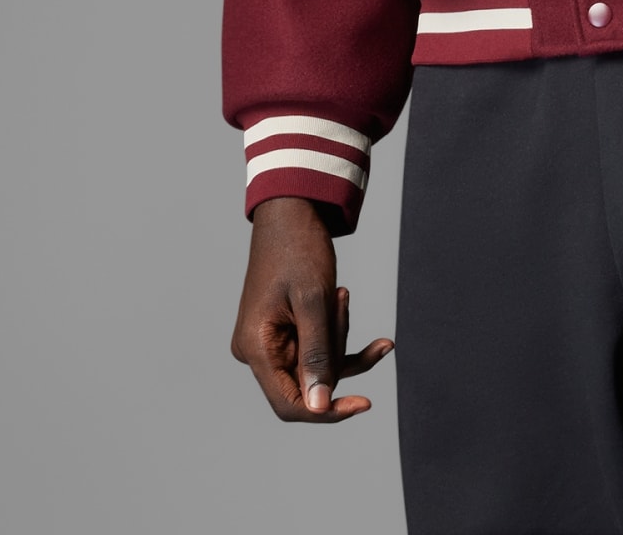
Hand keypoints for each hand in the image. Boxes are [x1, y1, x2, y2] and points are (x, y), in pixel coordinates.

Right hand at [231, 195, 392, 419]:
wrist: (290, 211)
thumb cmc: (297, 249)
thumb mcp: (314, 301)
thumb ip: (317, 355)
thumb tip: (320, 406)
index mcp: (255, 347)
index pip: (289, 404)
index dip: (326, 410)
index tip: (363, 403)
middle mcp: (256, 351)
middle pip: (308, 380)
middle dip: (336, 350)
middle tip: (341, 299)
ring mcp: (269, 342)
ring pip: (317, 363)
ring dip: (339, 335)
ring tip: (340, 292)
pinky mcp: (284, 332)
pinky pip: (316, 348)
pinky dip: (339, 335)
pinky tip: (367, 327)